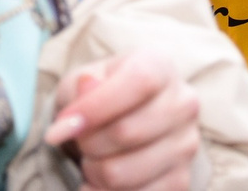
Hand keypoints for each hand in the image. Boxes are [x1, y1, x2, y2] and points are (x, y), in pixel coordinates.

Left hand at [44, 51, 202, 190]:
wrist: (120, 121)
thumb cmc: (98, 97)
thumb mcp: (80, 82)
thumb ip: (79, 86)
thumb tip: (86, 87)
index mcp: (160, 67)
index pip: (139, 82)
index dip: (96, 106)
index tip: (61, 126)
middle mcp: (182, 104)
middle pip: (127, 132)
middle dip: (87, 144)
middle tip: (77, 142)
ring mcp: (186, 146)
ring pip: (122, 173)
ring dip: (93, 172)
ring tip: (91, 160)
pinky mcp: (180, 181)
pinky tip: (100, 182)